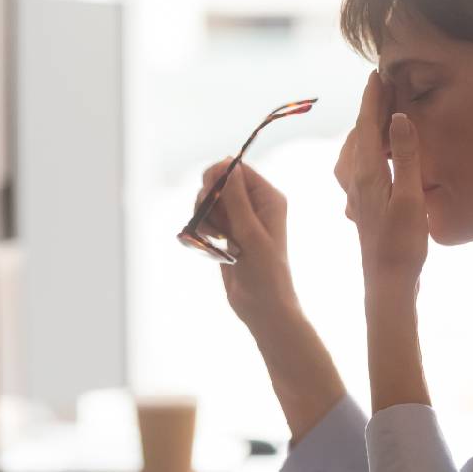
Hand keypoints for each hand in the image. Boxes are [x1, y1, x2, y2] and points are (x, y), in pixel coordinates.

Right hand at [193, 160, 299, 331]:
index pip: (239, 170)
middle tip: (212, 221)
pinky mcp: (228, 234)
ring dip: (205, 217)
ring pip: (210, 203)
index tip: (208, 193)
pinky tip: (210, 245)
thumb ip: (237, 199)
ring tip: (214, 239)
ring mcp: (240, 220)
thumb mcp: (250, 233)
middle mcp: (255, 205)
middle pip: (220, 183)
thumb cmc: (265, 272)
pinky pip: (207, 220)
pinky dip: (203, 230)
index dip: (219, 176)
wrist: (263, 307)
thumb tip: (227, 164)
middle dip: (209, 199)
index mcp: (268, 199)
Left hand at [335, 71, 428, 287]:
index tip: (377, 73)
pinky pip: (357, 165)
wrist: (387, 282)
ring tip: (382, 114)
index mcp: (366, 172)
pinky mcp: (361, 204)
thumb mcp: (410, 198)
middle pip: (359, 133)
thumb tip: (399, 117)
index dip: (372, 97)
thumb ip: (406, 156)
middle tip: (385, 86)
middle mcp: (355, 179)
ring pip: (355, 150)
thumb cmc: (402, 244)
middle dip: (370, 108)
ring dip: (367, 128)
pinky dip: (366, 149)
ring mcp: (356, 193)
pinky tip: (375, 155)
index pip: (367, 124)